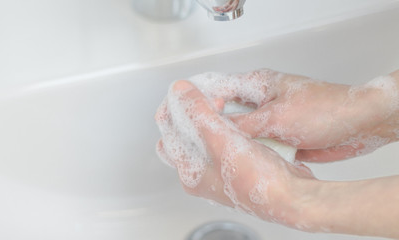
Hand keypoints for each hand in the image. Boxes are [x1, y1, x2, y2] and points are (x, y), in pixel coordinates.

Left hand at [155, 80, 315, 227]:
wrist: (292, 196)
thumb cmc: (258, 180)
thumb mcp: (221, 140)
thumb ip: (198, 113)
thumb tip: (179, 91)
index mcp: (190, 172)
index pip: (168, 134)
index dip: (176, 108)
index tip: (188, 91)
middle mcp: (202, 173)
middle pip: (185, 134)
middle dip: (192, 111)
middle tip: (204, 96)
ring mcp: (221, 169)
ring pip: (205, 135)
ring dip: (210, 116)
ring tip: (220, 103)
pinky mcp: (239, 164)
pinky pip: (225, 139)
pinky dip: (227, 125)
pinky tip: (236, 117)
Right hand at [190, 69, 398, 161]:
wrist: (357, 127)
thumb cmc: (324, 110)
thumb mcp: (276, 117)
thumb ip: (244, 124)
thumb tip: (216, 128)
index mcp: (258, 85)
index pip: (218, 89)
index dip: (198, 102)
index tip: (182, 116)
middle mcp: (260, 102)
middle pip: (226, 113)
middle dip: (211, 126)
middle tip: (192, 139)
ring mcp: (268, 120)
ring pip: (239, 132)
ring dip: (231, 142)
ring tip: (210, 154)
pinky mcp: (277, 137)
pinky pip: (255, 146)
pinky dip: (248, 153)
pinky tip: (238, 161)